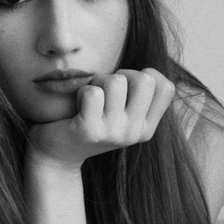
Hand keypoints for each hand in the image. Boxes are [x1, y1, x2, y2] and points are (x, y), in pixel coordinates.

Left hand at [27, 68, 174, 170]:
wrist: (57, 154)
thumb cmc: (90, 121)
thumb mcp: (121, 113)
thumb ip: (138, 96)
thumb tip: (148, 70)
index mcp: (146, 128)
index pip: (166, 87)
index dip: (146, 75)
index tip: (126, 87)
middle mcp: (134, 132)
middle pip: (144, 80)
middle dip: (121, 75)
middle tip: (105, 89)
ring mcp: (114, 133)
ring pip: (116, 82)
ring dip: (98, 82)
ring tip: (90, 98)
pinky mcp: (90, 131)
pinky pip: (92, 93)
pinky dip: (82, 91)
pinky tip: (78, 107)